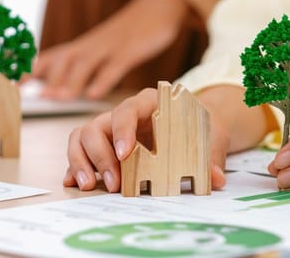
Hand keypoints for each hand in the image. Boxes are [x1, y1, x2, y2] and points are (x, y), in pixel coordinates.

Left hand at [33, 0, 188, 99]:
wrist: (158, 6)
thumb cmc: (125, 35)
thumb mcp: (98, 51)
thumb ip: (76, 69)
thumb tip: (51, 88)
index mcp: (80, 47)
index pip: (47, 58)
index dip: (26, 70)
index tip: (7, 83)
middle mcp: (89, 46)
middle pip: (61, 60)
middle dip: (41, 76)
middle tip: (23, 91)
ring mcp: (109, 47)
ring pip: (84, 64)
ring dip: (68, 81)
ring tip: (54, 98)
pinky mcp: (130, 50)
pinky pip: (115, 66)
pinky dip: (103, 80)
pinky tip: (94, 93)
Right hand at [63, 88, 231, 191]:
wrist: (193, 128)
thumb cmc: (197, 127)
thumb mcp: (210, 136)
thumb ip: (212, 156)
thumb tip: (215, 178)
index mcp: (147, 103)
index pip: (127, 110)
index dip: (122, 130)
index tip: (125, 154)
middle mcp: (121, 114)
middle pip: (96, 126)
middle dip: (100, 156)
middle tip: (113, 184)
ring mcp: (108, 130)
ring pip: (81, 137)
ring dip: (81, 162)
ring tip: (89, 186)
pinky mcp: (101, 148)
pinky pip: (80, 153)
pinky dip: (75, 168)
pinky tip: (74, 184)